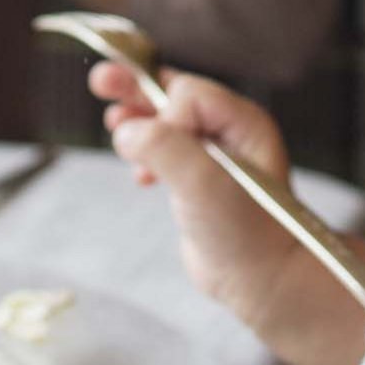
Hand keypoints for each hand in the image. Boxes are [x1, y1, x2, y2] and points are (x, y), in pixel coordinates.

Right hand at [91, 60, 306, 333]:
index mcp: (242, 122)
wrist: (263, 284)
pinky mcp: (199, 183)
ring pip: (165, 123)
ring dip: (137, 121)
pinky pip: (165, 152)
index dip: (164, 115)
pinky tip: (138, 173)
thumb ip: (164, 147)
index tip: (159, 155)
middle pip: (173, 96)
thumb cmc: (245, 233)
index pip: (188, 95)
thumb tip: (125, 130)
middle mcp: (230, 133)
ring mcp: (214, 158)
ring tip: (112, 120)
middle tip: (101, 80)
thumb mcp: (204, 183)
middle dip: (137, 89)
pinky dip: (145, 154)